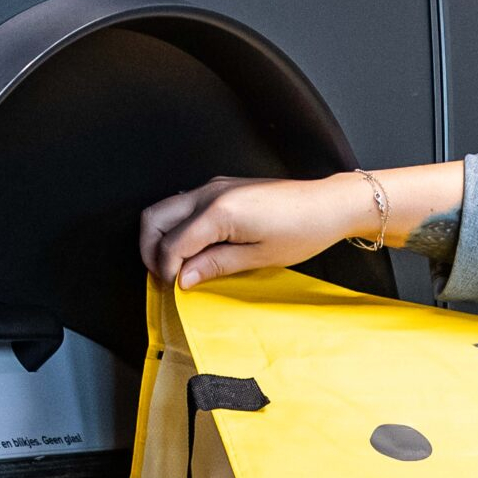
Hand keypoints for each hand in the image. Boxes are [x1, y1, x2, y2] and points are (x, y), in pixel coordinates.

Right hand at [138, 175, 376, 290]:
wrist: (328, 205)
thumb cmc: (302, 231)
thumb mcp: (259, 257)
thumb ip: (216, 265)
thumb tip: (183, 279)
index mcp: (218, 211)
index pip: (172, 243)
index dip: (166, 270)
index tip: (173, 290)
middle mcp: (209, 193)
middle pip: (154, 218)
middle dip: (150, 251)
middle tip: (164, 278)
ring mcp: (213, 187)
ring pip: (164, 209)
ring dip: (161, 238)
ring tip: (176, 267)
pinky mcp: (220, 188)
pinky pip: (183, 205)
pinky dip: (176, 227)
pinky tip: (191, 250)